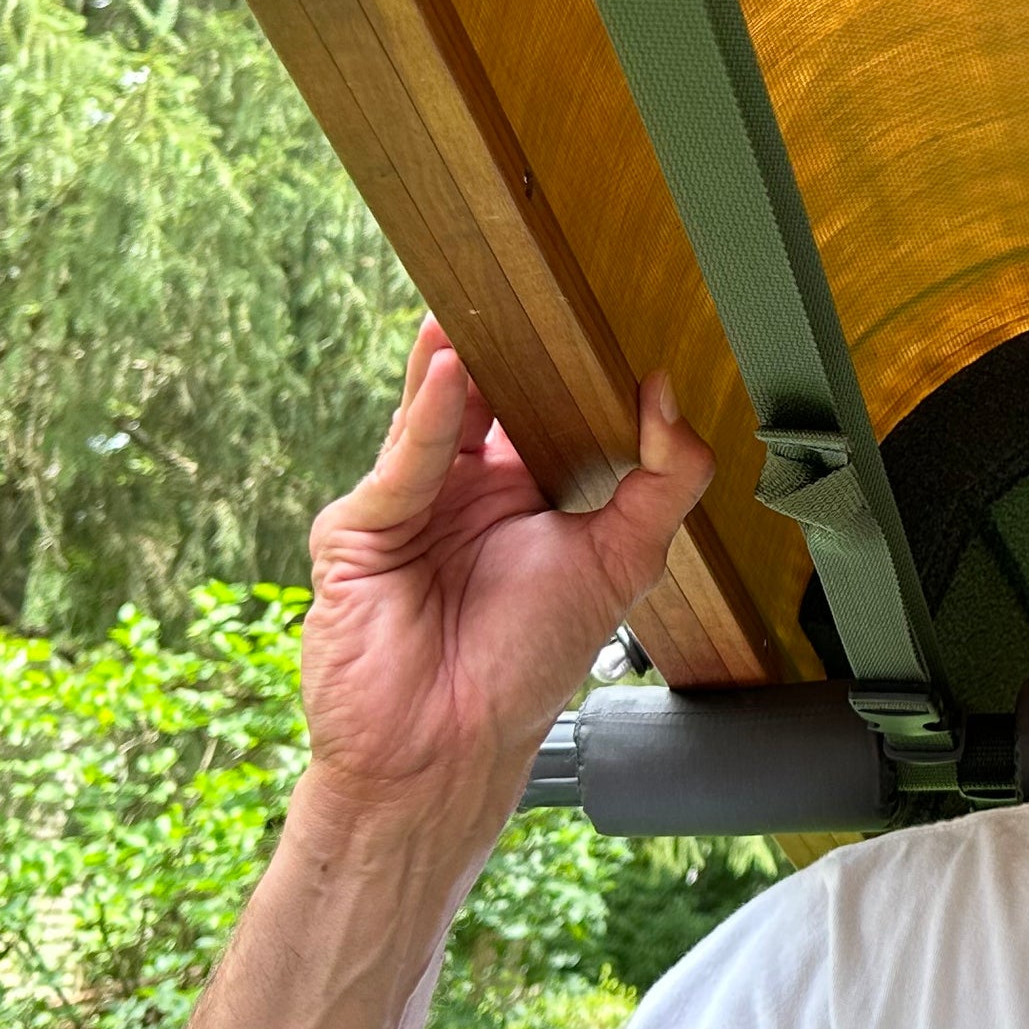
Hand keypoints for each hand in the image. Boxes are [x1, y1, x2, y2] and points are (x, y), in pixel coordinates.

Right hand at [300, 317, 713, 829]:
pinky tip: (453, 374)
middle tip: (522, 281)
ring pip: (431, 416)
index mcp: (517, 496)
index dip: (559, 363)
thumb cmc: (526, 664)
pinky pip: (403, 464)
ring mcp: (405, 506)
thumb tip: (669, 394)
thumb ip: (662, 480)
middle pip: (478, 397)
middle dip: (496, 344)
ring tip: (476, 304)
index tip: (588, 308)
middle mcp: (459, 492)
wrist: (448, 748)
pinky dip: (428, 419)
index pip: (536, 407)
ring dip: (452, 361)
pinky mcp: (360, 528)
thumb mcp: (620, 560)